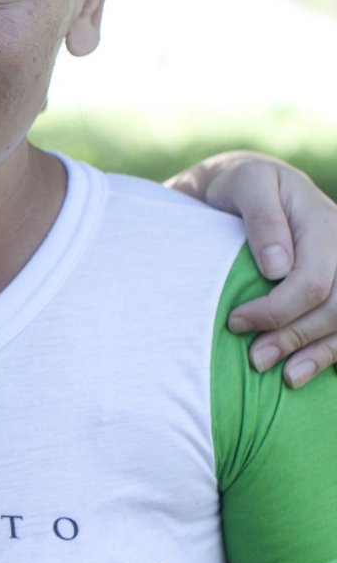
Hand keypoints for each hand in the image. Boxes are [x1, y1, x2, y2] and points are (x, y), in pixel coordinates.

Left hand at [168, 151, 336, 384]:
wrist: (243, 188)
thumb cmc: (236, 186)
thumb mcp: (244, 184)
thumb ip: (261, 217)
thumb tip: (277, 267)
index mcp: (321, 220)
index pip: (313, 279)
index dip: (278, 309)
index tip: (236, 322)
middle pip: (335, 305)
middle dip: (296, 337)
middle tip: (255, 359)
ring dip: (318, 353)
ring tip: (286, 378)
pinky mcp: (336, 286)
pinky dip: (331, 353)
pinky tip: (308, 371)